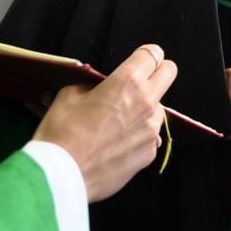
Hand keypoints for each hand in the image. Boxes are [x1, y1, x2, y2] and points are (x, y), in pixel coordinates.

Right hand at [33, 44, 176, 201]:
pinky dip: (138, 136)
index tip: (138, 60)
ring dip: (144, 109)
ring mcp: (152, 130)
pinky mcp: (150, 153)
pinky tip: (116, 145)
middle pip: (169, 72)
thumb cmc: (61, 132)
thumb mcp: (68, 96)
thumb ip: (90, 86)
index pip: (152, 53)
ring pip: (159, 108)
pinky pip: (150, 136)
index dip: (145, 54)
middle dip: (157, 72)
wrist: (61, 176)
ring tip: (117, 123)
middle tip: (138, 82)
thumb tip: (97, 88)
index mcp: (127, 82)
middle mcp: (146, 102)